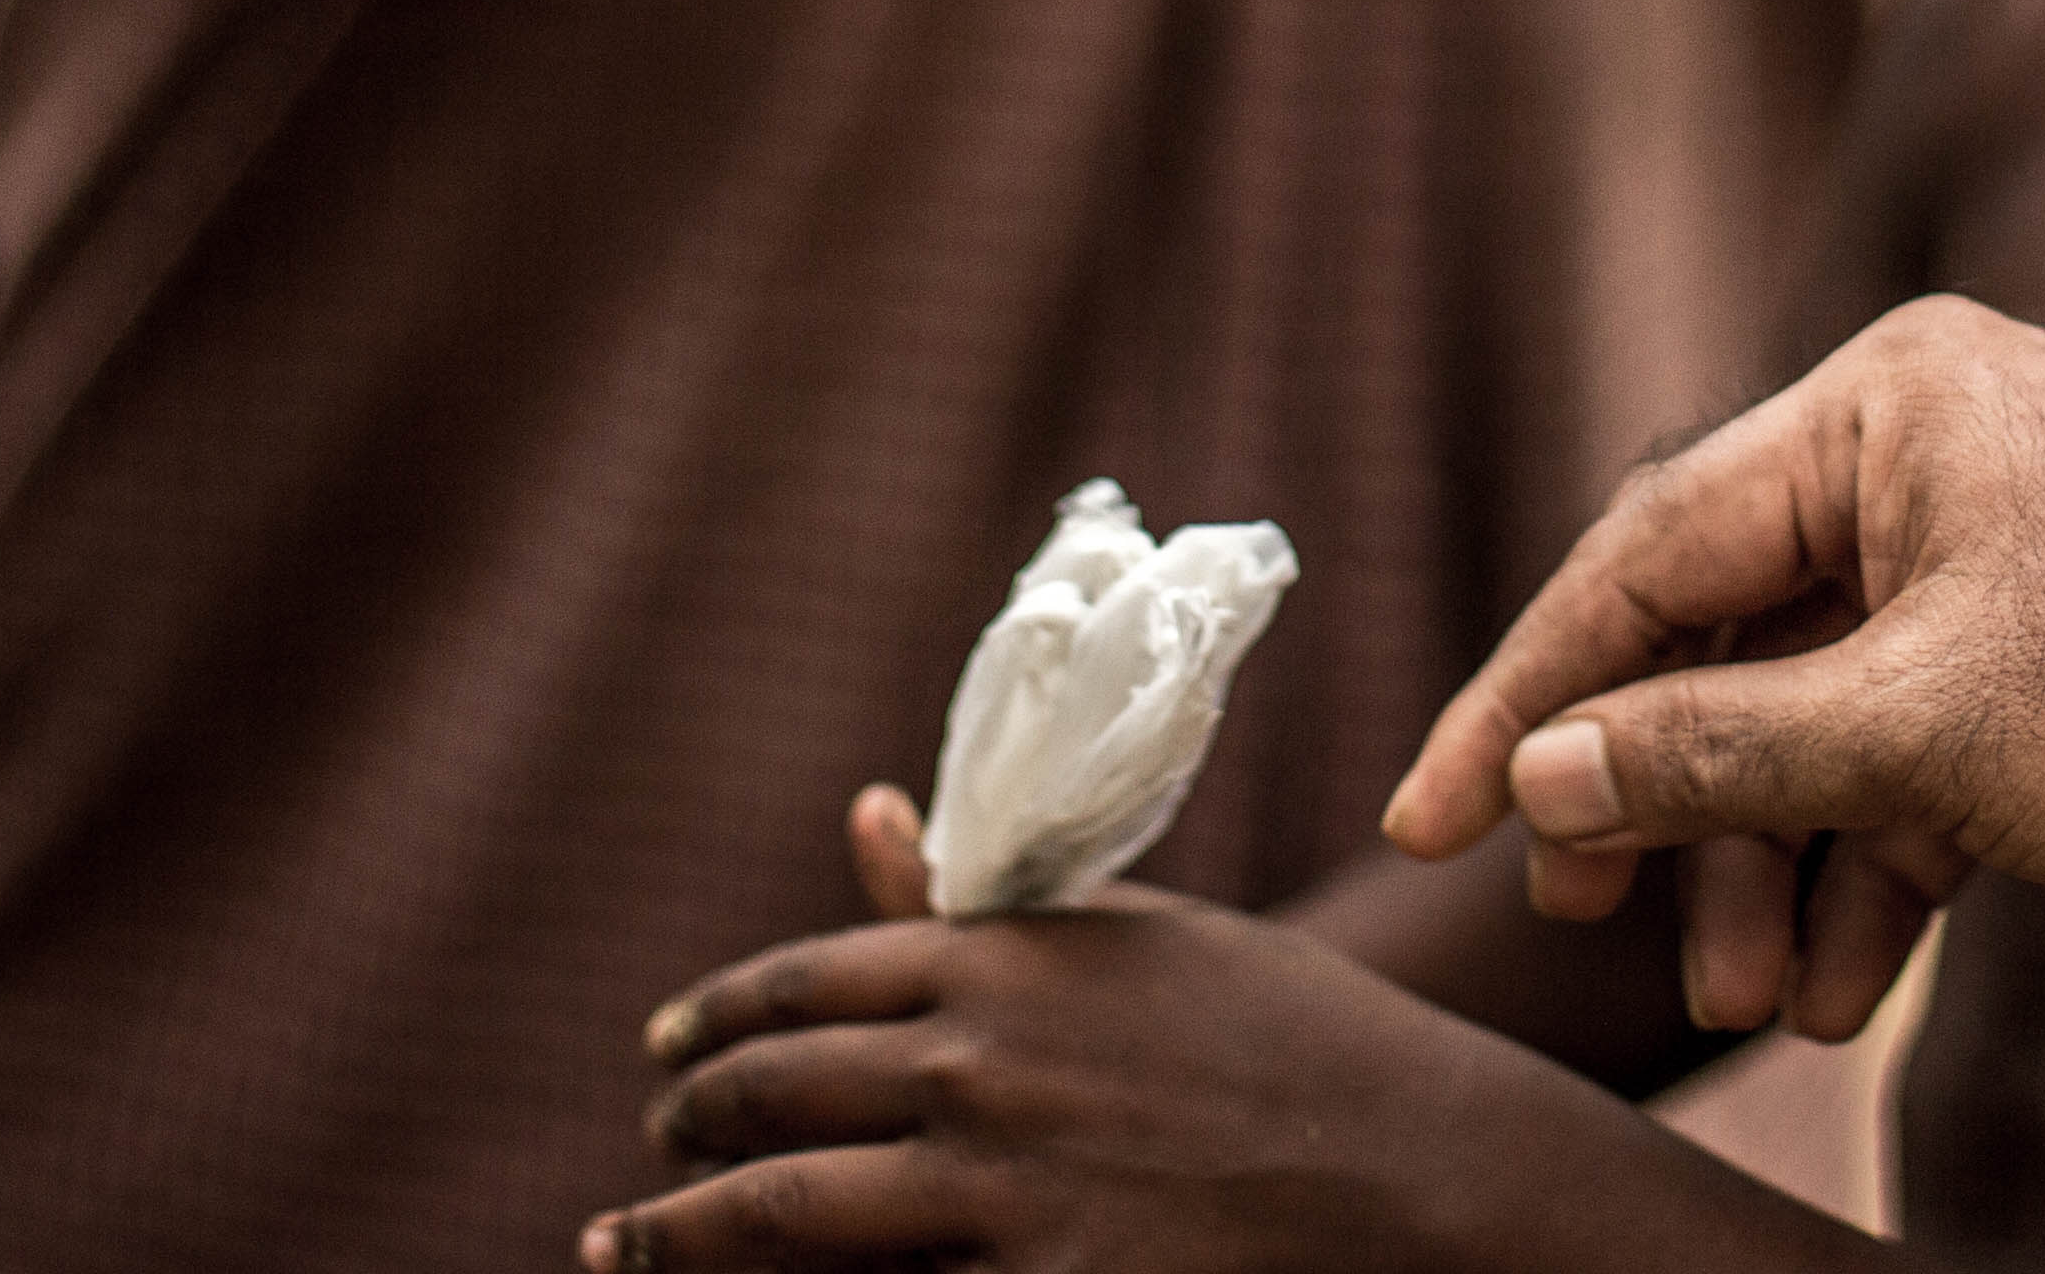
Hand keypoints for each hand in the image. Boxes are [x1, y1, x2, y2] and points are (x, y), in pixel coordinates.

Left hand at [596, 790, 1628, 1270]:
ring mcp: (1005, 1191)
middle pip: (768, 1100)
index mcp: (1006, 958)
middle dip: (682, 1130)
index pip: (803, 980)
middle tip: (649, 1149)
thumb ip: (984, 901)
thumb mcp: (1136, 945)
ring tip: (628, 1247)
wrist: (1416, 1171)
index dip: (714, 1020)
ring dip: (680, 1236)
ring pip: (781, 1217)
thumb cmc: (1286, 1042)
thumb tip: (858, 814)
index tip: (664, 1049)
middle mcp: (985, 1064)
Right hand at [1385, 298, 2044, 970]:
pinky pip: (1909, 757)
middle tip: (1589, 919)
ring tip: (1750, 992)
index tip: (1432, 819)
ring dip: (1770, 860)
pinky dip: (1870, 867)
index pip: (1647, 553)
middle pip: (1722, 634)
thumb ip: (1719, 750)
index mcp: (1890, 407)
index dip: (1529, 694)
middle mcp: (1936, 457)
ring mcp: (2002, 560)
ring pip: (1816, 714)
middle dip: (1662, 795)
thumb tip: (1548, 773)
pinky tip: (1845, 984)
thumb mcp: (1928, 733)